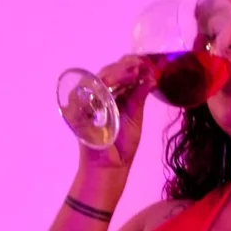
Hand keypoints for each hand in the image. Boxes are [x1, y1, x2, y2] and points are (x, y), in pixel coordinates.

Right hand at [64, 55, 155, 171]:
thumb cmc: (122, 146)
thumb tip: (151, 78)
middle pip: (110, 71)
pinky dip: (100, 86)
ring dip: (117, 72)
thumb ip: (139, 97)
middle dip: (126, 66)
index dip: (132, 66)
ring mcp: (88, 99)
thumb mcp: (135, 118)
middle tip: (140, 65)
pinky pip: (87, 91)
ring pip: (100, 77)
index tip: (146, 64)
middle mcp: (100, 94)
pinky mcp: (78, 107)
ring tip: (133, 70)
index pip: (120, 73)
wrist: (110, 166)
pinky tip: (113, 84)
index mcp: (115, 96)